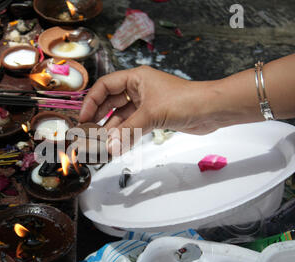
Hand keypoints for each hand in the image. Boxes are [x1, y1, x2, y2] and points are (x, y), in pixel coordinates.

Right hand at [79, 66, 219, 153]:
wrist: (211, 110)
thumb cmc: (184, 101)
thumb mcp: (151, 114)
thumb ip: (128, 132)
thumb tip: (109, 148)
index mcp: (135, 78)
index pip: (105, 87)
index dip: (91, 102)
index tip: (83, 119)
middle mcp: (138, 89)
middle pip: (111, 103)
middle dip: (99, 119)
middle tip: (88, 135)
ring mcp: (146, 104)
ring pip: (122, 117)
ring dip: (112, 131)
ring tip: (100, 145)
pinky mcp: (153, 117)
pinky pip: (133, 126)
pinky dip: (125, 136)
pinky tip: (116, 146)